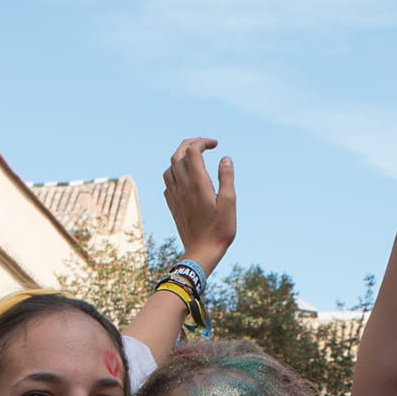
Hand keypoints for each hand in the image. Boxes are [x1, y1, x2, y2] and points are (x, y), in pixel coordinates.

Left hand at [163, 137, 235, 275]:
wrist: (201, 253)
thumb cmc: (219, 231)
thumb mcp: (229, 204)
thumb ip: (226, 179)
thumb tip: (225, 158)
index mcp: (197, 183)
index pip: (193, 151)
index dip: (203, 142)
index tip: (215, 145)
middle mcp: (183, 187)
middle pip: (178, 154)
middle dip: (190, 143)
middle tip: (204, 144)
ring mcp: (175, 197)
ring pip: (169, 168)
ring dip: (180, 158)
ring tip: (195, 159)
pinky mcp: (173, 206)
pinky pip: (168, 183)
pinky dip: (175, 174)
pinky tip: (185, 179)